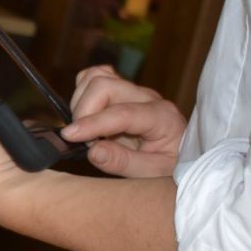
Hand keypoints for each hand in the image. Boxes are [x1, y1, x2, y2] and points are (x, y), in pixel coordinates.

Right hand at [61, 65, 185, 177]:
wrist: (180, 154)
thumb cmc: (169, 164)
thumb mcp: (152, 173)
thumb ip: (122, 162)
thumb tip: (92, 151)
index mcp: (161, 116)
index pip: (122, 113)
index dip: (92, 123)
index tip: (69, 136)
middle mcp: (147, 96)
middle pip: (104, 85)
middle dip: (83, 111)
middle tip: (83, 140)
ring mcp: (133, 89)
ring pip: (96, 76)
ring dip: (81, 101)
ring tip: (86, 129)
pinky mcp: (121, 88)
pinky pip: (95, 77)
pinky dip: (82, 94)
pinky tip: (87, 118)